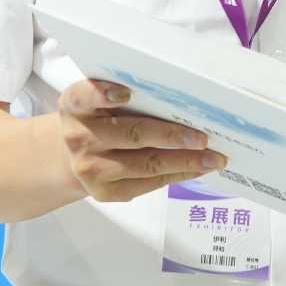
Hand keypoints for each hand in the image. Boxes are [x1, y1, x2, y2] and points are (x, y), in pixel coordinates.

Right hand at [56, 79, 224, 202]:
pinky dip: (178, 175)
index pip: (85, 96)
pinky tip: (197, 168)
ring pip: (146, 164)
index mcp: (76, 105)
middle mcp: (79, 137)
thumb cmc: (99, 120)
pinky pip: (149, 183)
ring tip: (213, 158)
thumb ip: (127, 96)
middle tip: (203, 138)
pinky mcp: (105, 192)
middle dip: (172, 136)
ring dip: (186, 161)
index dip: (104, 94)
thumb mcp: (99, 101)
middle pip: (132, 134)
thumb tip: (184, 102)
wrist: (72, 157)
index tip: (126, 93)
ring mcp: (91, 168)